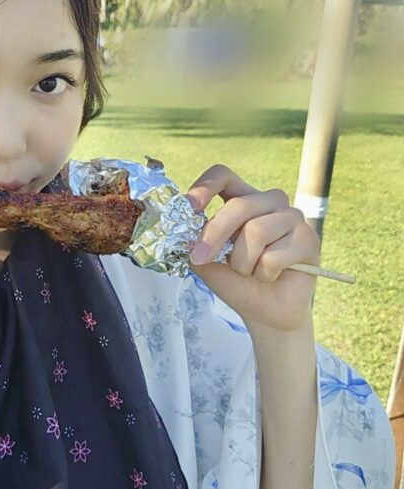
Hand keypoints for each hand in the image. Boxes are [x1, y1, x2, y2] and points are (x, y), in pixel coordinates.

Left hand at [185, 164, 320, 332]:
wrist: (267, 313)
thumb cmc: (238, 282)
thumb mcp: (207, 262)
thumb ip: (195, 241)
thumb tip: (180, 229)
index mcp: (243, 198)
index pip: (224, 175)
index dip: (205, 186)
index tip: (190, 207)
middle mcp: (269, 201)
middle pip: (239, 205)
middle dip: (214, 235)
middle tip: (200, 258)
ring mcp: (292, 217)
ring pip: (256, 231)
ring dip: (242, 262)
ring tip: (248, 272)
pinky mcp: (308, 238)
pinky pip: (274, 255)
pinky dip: (263, 274)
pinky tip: (270, 277)